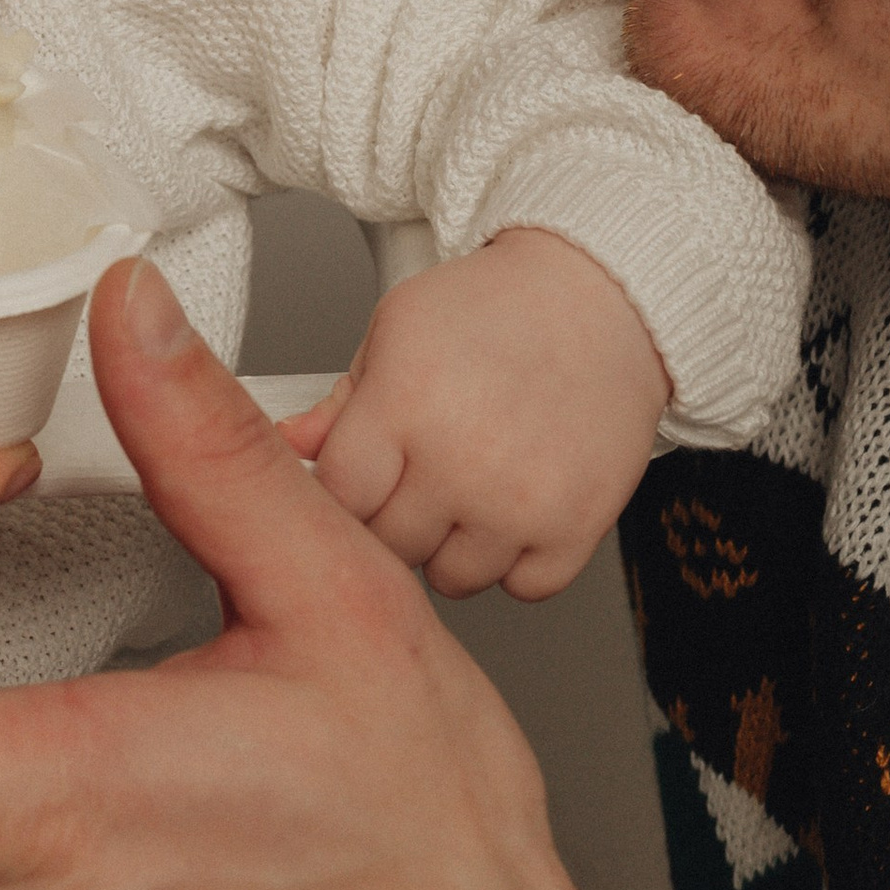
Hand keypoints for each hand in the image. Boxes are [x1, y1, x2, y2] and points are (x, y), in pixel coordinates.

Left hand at [286, 225, 671, 599]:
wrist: (601, 301)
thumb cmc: (493, 310)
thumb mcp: (396, 331)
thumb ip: (340, 403)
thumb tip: (287, 449)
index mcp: (404, 404)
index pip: (338, 498)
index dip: (342, 492)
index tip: (360, 477)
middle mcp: (460, 462)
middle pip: (390, 547)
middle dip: (394, 516)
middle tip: (417, 475)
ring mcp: (521, 503)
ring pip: (453, 579)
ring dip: (452, 545)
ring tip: (468, 486)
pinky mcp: (577, 528)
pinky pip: (523, 589)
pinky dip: (516, 561)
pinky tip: (514, 507)